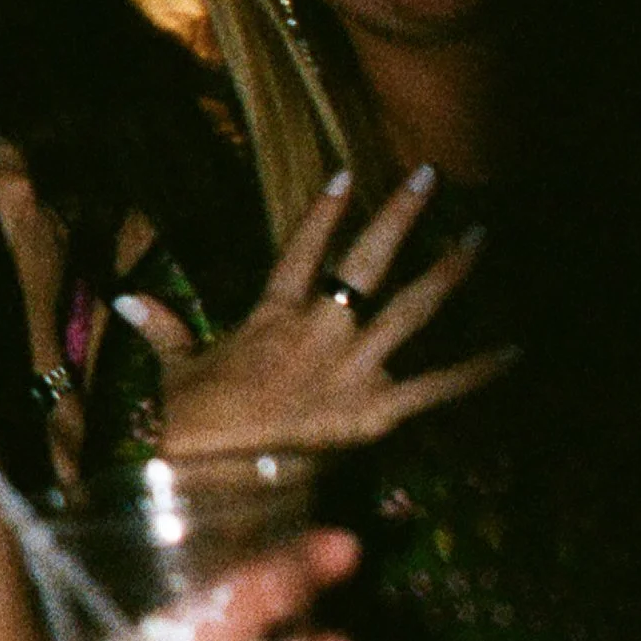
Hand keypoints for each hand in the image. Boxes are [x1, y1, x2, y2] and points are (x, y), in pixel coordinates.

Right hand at [120, 167, 512, 460]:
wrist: (211, 465)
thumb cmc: (188, 420)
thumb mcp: (174, 367)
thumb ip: (160, 327)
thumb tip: (125, 299)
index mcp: (274, 313)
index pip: (302, 247)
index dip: (325, 210)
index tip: (348, 175)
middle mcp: (322, 328)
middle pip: (371, 260)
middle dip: (403, 215)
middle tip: (431, 176)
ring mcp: (355, 365)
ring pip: (414, 307)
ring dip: (450, 270)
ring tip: (478, 237)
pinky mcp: (377, 410)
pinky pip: (438, 385)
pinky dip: (478, 370)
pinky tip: (515, 350)